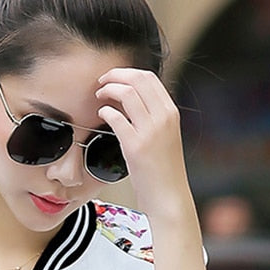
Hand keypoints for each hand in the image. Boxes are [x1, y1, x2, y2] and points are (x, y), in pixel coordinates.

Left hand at [95, 68, 192, 218]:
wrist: (168, 196)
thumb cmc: (162, 171)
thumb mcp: (164, 137)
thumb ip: (153, 118)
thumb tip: (131, 103)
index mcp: (170, 112)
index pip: (149, 77)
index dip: (128, 72)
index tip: (114, 78)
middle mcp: (163, 117)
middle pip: (137, 79)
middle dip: (115, 75)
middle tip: (101, 82)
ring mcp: (150, 131)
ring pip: (127, 93)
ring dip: (108, 90)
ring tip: (98, 97)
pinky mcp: (136, 146)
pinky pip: (116, 118)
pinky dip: (105, 112)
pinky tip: (101, 115)